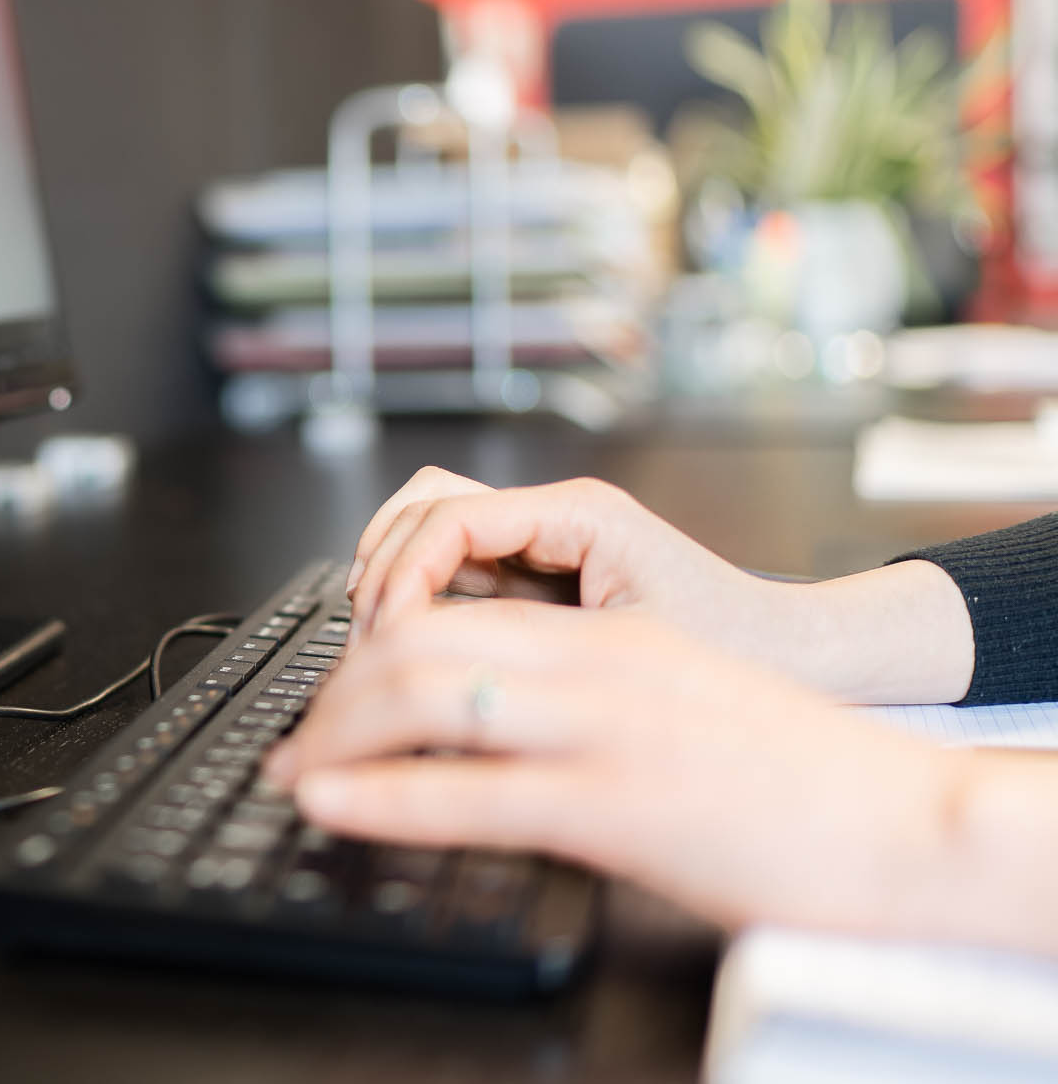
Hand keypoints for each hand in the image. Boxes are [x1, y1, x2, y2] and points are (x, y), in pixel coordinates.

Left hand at [264, 601, 980, 940]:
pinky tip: (329, 803)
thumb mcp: (667, 699)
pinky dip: (379, 795)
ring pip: (426, 693)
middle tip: (300, 736)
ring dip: (337, 732)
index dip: (370, 638)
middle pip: (420, 638)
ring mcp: (603, 727)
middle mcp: (596, 661)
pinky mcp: (616, 803)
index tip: (335, 688)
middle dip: (336, 687)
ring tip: (299, 768)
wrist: (901, 819)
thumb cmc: (788, 770)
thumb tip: (484, 715)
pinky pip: (466, 789)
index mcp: (606, 634)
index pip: (455, 602)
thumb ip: (578, 690)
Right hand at [344, 468, 972, 704]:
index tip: (387, 637)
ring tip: (385, 646)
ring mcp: (544, 540)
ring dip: (395, 579)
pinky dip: (423, 599)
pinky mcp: (539, 573)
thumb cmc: (740, 657)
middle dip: (384, 569)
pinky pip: (455, 568)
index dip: (403, 577)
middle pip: (424, 506)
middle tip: (370, 643)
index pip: (451, 518)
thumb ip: (525, 650)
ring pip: (429, 529)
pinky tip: (423, 651)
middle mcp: (556, 515)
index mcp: (580, 516)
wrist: (806, 663)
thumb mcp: (623, 660)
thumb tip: (432, 669)